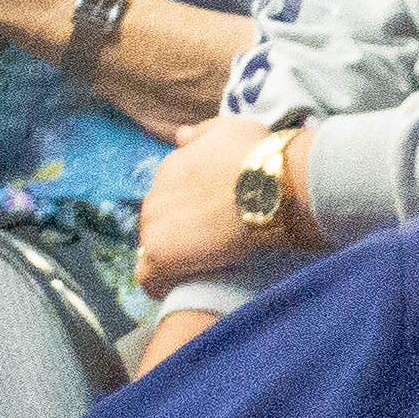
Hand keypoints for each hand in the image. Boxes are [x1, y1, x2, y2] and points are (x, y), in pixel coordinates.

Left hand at [138, 112, 282, 289]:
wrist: (270, 187)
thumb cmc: (259, 157)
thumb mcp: (231, 129)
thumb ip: (202, 133)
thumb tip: (181, 136)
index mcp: (172, 167)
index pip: (169, 193)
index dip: (189, 208)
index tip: (209, 219)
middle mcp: (155, 193)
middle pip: (159, 220)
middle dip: (178, 232)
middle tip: (209, 246)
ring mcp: (154, 225)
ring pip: (152, 246)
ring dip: (171, 256)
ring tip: (197, 269)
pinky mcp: (161, 254)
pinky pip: (148, 276)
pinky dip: (159, 283)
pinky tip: (175, 288)